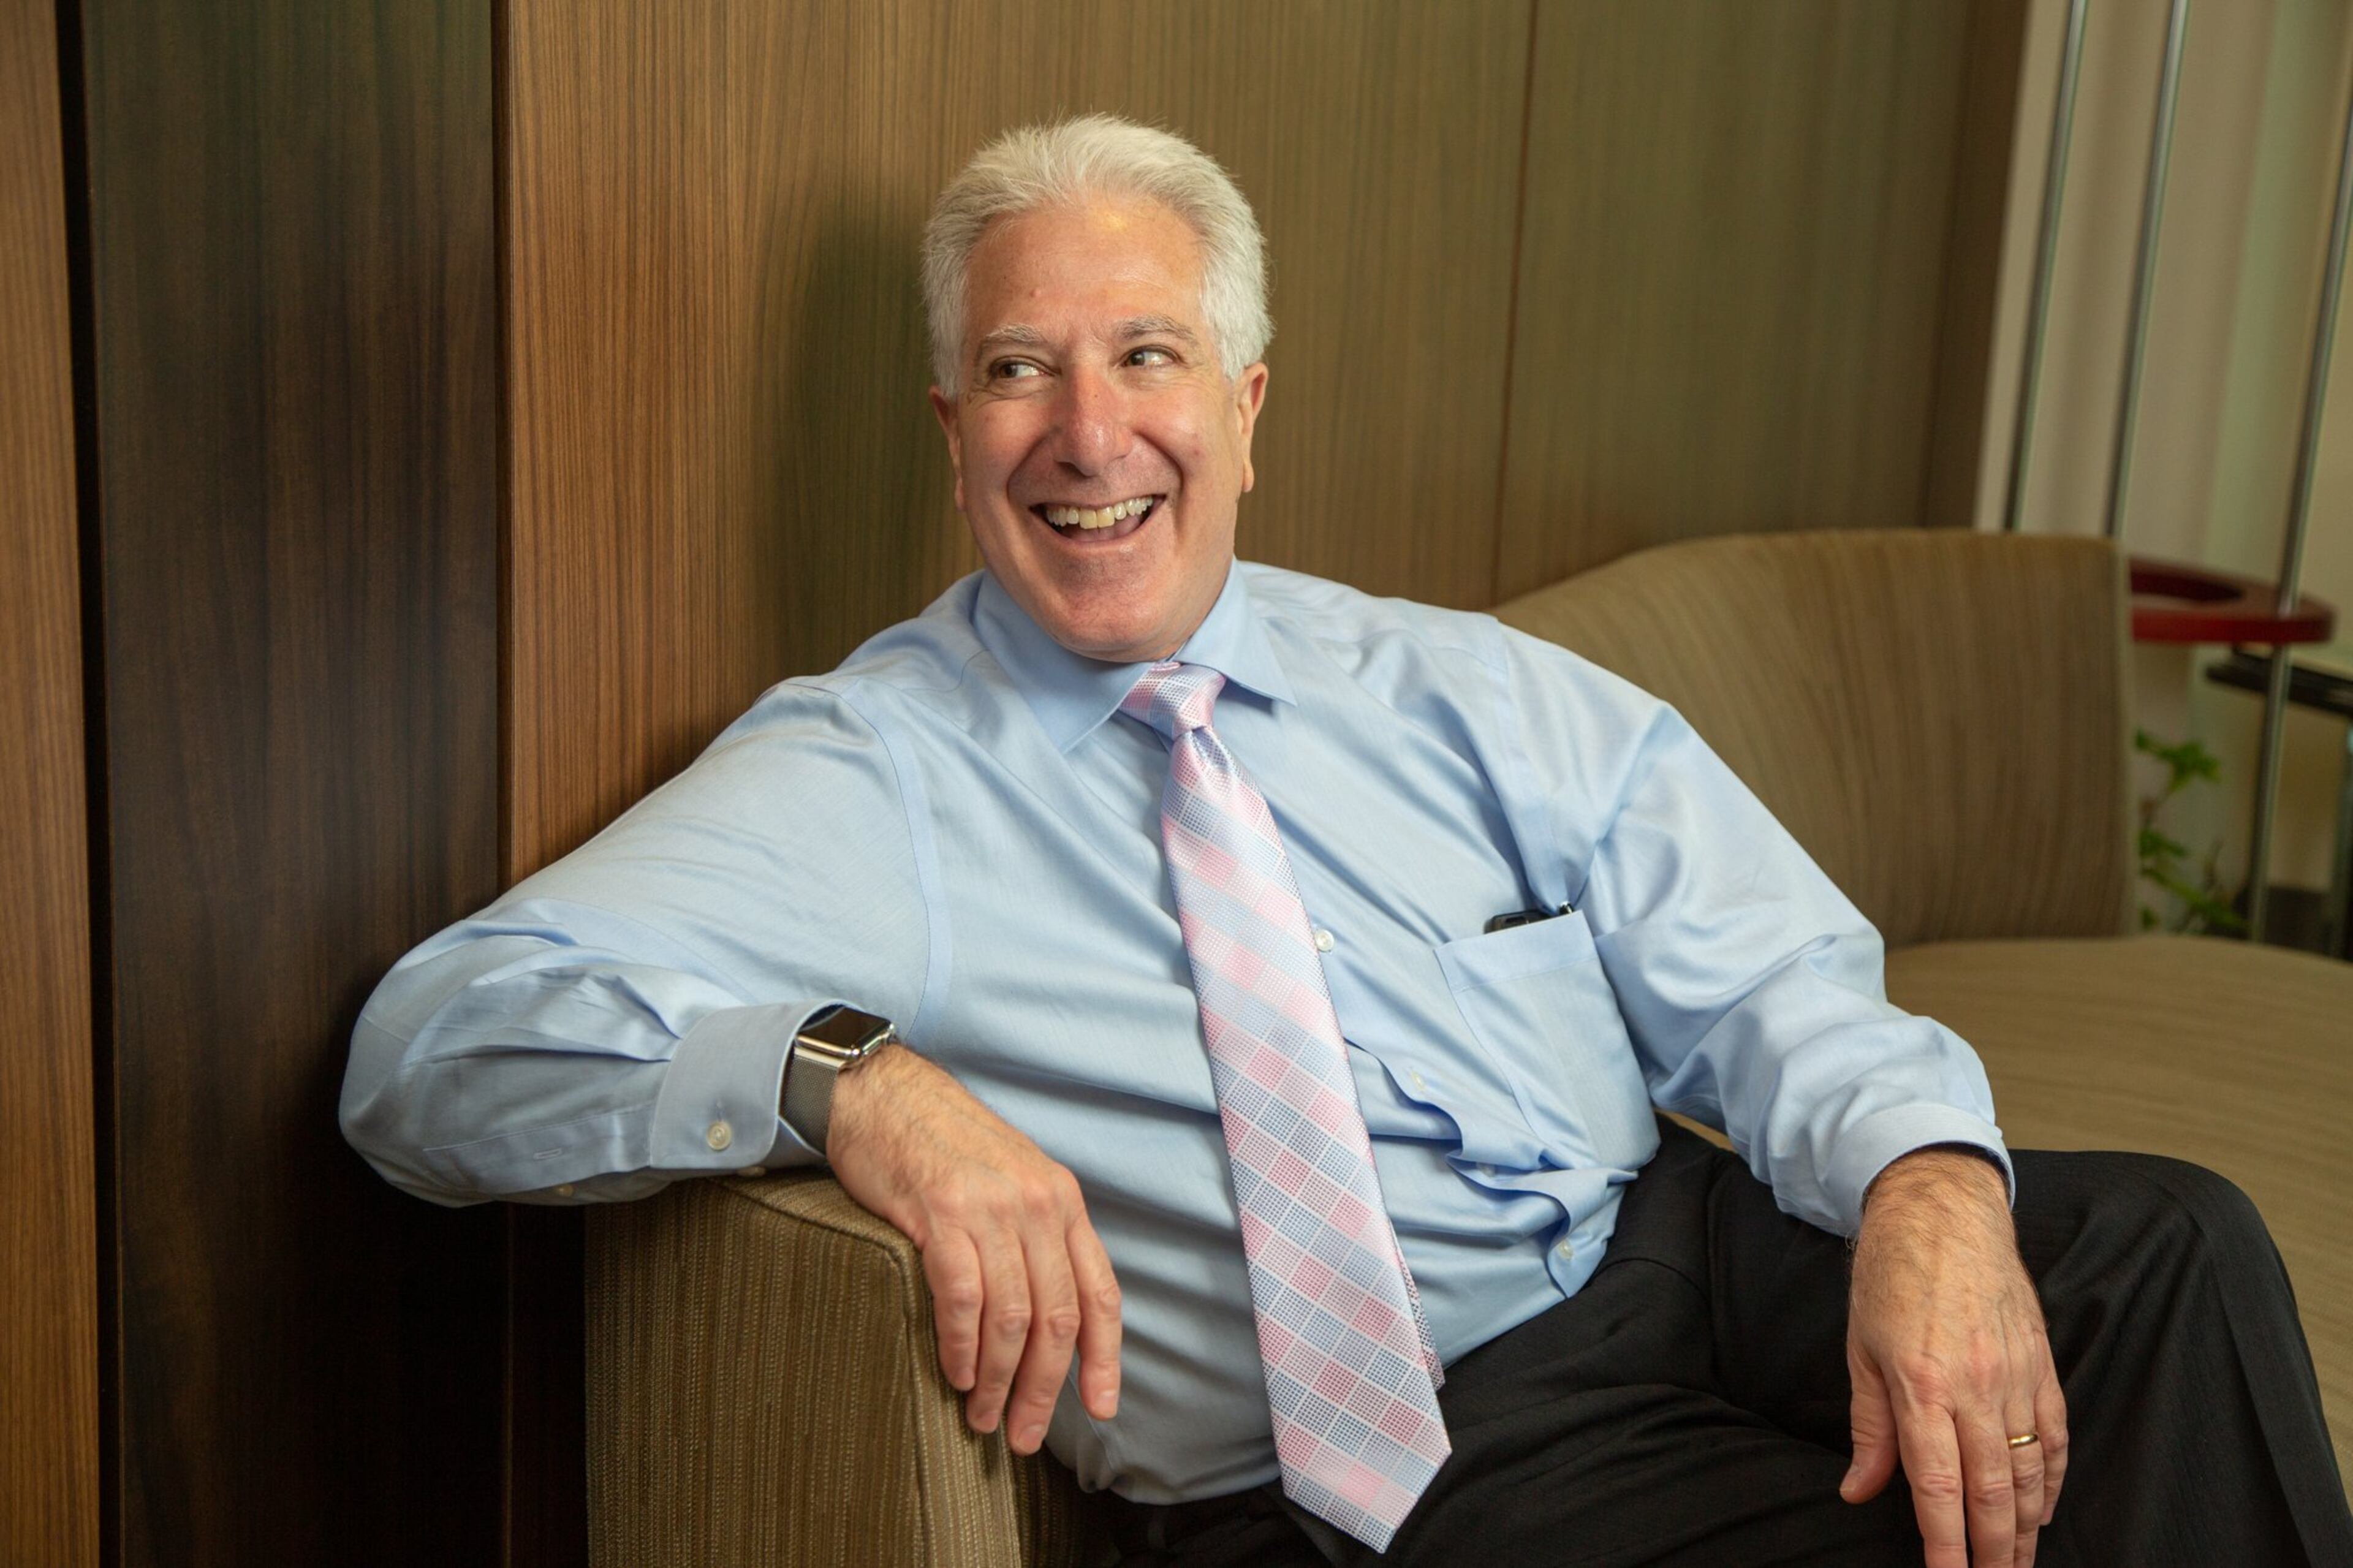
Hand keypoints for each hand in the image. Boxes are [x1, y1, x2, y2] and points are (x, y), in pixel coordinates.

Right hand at [825, 1043, 1120, 1453]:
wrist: (883, 1093)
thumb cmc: (943, 1145)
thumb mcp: (1012, 1181)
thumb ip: (1037, 1237)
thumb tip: (1048, 1317)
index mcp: (1062, 1200)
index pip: (1100, 1292)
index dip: (1105, 1358)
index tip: (1102, 1407)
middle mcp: (1038, 1204)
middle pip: (1059, 1318)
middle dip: (1045, 1389)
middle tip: (1024, 1434)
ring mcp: (991, 1208)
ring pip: (1013, 1317)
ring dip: (1001, 1381)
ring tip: (983, 1416)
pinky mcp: (941, 1212)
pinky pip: (964, 1298)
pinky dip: (962, 1346)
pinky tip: (957, 1374)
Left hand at [1842, 1149, 2068, 1567]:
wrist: (1942, 1212)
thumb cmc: (1891, 1276)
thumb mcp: (1861, 1350)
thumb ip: (1869, 1428)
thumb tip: (1860, 1491)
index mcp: (1922, 1385)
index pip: (1938, 1486)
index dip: (1946, 1543)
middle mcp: (1974, 1386)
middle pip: (1992, 1491)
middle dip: (1994, 1551)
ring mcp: (2014, 1375)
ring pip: (2030, 1471)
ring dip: (2026, 1527)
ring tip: (2018, 1562)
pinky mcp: (2041, 1362)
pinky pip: (2056, 1434)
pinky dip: (2053, 1480)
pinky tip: (2043, 1510)